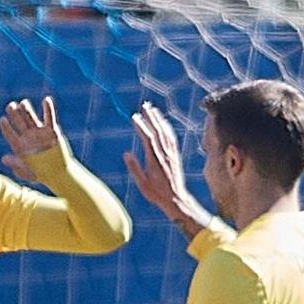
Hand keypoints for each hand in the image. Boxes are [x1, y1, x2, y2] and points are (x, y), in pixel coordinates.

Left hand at [0, 96, 62, 181]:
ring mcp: (39, 132)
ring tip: (23, 103)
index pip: (10, 134)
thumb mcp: (26, 172)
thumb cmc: (40, 174)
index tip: (2, 120)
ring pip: (31, 118)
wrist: (57, 173)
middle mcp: (28, 136)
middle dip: (14, 114)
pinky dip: (49, 109)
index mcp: (19, 145)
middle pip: (19, 122)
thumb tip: (4, 158)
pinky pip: (50, 118)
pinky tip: (46, 100)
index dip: (6, 127)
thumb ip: (16, 166)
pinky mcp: (51, 131)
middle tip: (9, 106)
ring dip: (27, 110)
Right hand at [124, 103, 215, 236]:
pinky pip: (171, 138)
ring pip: (165, 132)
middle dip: (150, 117)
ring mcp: (171, 154)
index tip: (134, 117)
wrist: (176, 199)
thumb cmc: (157, 194)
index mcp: (154, 160)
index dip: (141, 126)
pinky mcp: (175, 155)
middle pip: (157, 131)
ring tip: (152, 109)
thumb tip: (126, 154)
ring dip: (158, 119)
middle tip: (144, 105)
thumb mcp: (142, 184)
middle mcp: (164, 154)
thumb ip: (134, 168)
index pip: (147, 138)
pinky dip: (167, 127)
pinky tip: (163, 122)